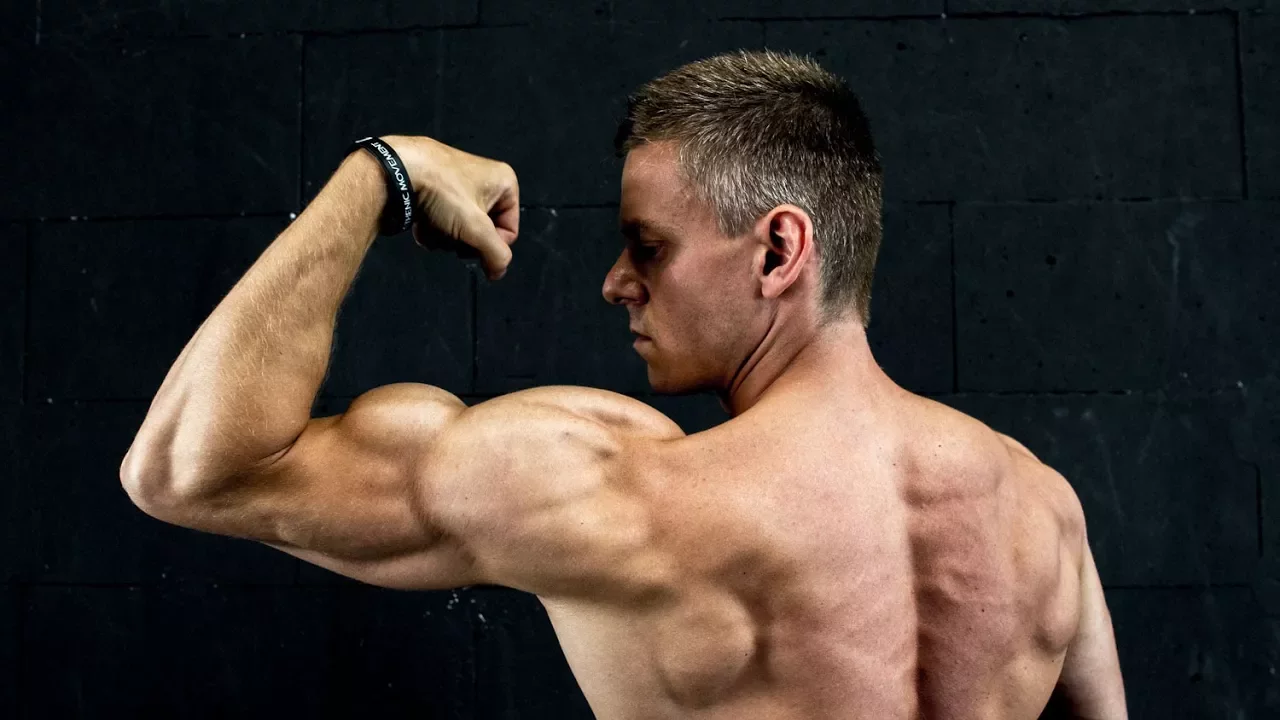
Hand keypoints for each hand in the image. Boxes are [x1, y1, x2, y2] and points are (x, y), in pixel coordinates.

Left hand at [382, 135, 519, 280]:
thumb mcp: (477, 229)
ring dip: (446, 237)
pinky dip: (433, 227)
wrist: (396, 171)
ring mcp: (458, 182)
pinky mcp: (436, 187)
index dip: (490, 244)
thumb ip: (496, 255)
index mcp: (504, 182)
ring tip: (432, 227)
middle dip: (464, 240)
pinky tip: (420, 223)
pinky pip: (443, 218)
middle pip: (483, 231)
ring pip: (460, 228)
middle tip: (450, 236)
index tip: (471, 243)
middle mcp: (484, 179)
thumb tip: (497, 272)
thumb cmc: (442, 193)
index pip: (508, 231)